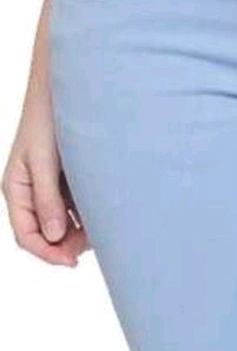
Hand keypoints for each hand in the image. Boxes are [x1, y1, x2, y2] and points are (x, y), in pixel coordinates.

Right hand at [2, 71, 89, 266]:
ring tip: (102, 223)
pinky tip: (105, 209)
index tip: (72, 261)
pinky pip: (78, 211)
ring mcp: (52, 190)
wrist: (69, 89)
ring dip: (82, 232)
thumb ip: (47, 198)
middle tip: (95, 242)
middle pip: (47, 236)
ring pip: (64, 227)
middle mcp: (32, 194)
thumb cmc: (48, 118)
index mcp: (17, 189)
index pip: (26, 236)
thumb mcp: (44, 160)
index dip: (47, 253)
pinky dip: (89, 216)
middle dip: (68, 245)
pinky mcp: (70, 183)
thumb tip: (53, 237)